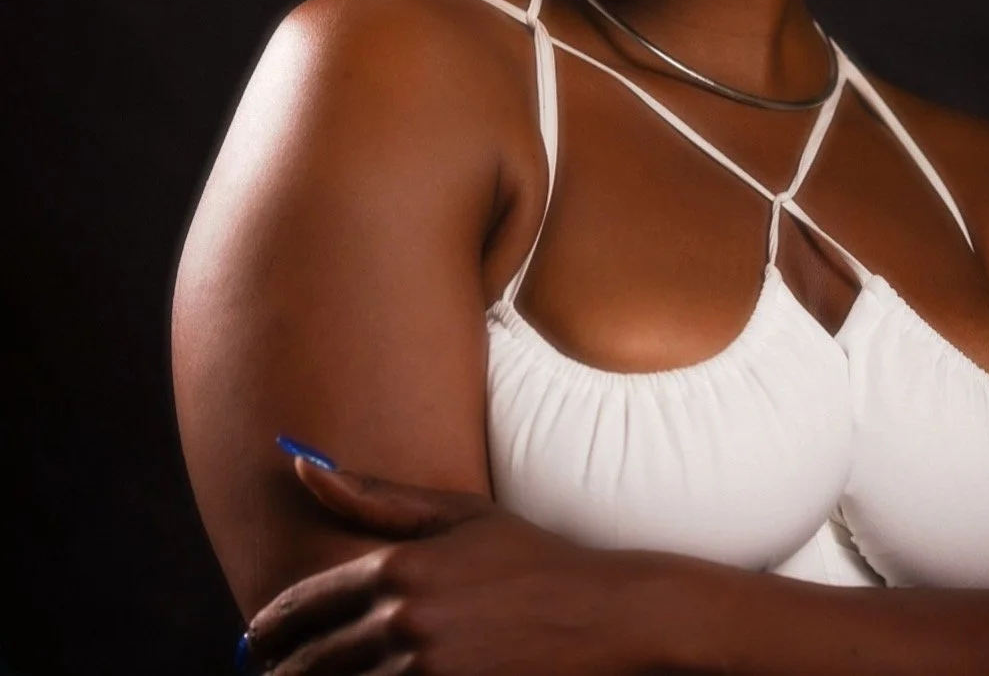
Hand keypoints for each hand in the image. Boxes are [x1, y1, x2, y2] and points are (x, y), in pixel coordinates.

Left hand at [246, 458, 662, 674]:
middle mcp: (402, 624)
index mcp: (397, 568)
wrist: (601, 615)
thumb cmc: (526, 560)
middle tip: (278, 674)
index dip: (268, 632)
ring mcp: (424, 672)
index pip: (297, 610)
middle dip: (285, 673)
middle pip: (306, 667)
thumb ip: (373, 496)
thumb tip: (299, 463)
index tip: (257, 643)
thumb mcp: (456, 515)